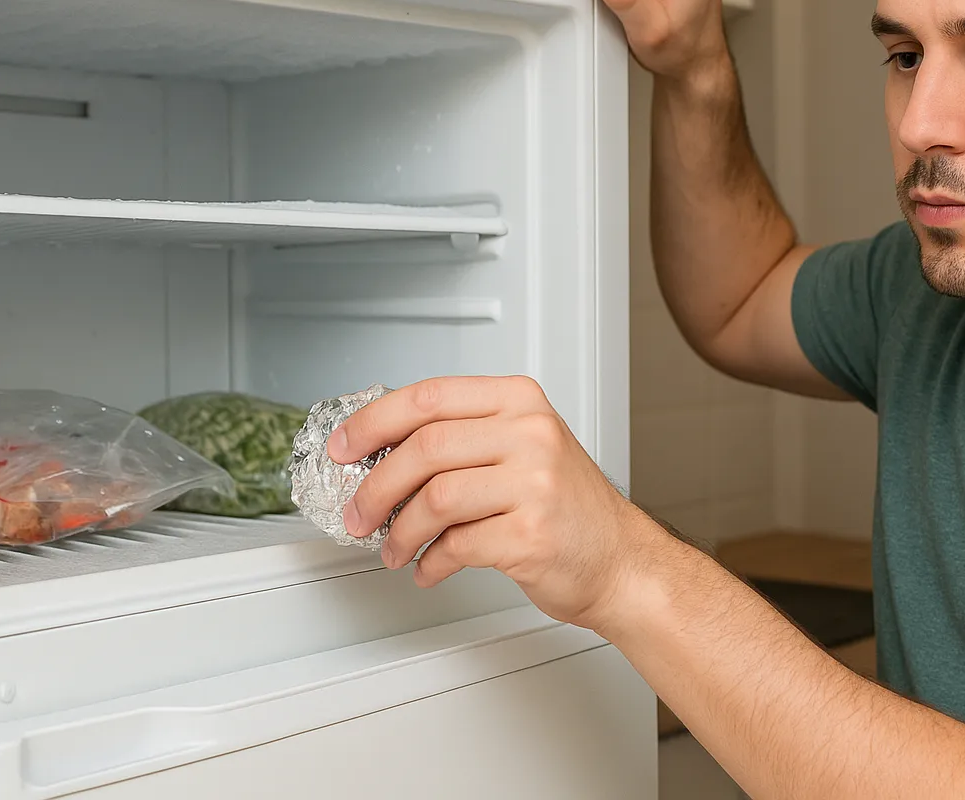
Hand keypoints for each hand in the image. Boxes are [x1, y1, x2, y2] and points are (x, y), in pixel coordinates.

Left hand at [328, 376, 663, 632]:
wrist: (619, 559)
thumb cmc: (566, 507)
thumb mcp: (524, 448)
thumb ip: (464, 438)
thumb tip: (380, 450)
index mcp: (520, 402)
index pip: (429, 397)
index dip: (374, 422)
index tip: (344, 447)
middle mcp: (530, 434)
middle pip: (424, 448)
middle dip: (376, 487)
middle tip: (358, 514)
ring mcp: (535, 483)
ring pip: (434, 499)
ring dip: (400, 532)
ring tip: (396, 548)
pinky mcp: (531, 533)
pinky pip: (456, 546)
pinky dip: (431, 562)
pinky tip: (431, 567)